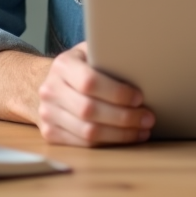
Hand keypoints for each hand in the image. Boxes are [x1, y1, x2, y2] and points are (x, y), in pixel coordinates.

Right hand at [36, 42, 154, 146]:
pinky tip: (126, 138)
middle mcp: (50, 90)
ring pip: (87, 132)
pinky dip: (108, 143)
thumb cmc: (82, 66)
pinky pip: (83, 144)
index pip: (90, 82)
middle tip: (148, 118)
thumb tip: (142, 64)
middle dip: (124, 117)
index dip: (117, 93)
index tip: (139, 98)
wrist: (51, 83)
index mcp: (62, 65)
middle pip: (89, 110)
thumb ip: (108, 57)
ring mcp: (47, 113)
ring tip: (142, 130)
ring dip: (120, 134)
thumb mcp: (91, 52)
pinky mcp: (50, 133)